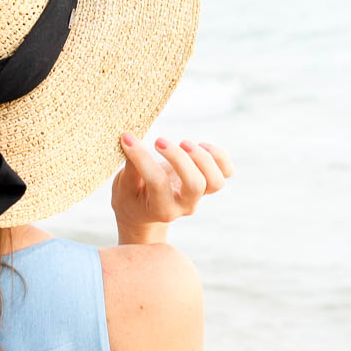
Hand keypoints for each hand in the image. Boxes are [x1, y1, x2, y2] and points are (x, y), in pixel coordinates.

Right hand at [112, 134, 234, 242]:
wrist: (144, 210)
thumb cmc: (131, 197)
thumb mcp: (124, 186)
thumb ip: (130, 168)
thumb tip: (131, 141)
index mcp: (161, 209)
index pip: (157, 183)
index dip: (142, 158)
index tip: (128, 140)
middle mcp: (184, 205)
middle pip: (195, 184)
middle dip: (180, 158)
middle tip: (159, 141)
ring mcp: (199, 196)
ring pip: (216, 182)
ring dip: (203, 158)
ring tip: (183, 142)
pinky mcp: (207, 184)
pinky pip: (226, 172)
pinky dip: (219, 156)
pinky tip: (200, 145)